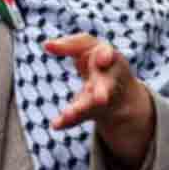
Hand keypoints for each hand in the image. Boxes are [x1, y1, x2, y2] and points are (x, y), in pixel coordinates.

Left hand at [44, 33, 155, 169]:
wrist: (122, 94)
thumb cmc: (100, 63)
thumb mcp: (89, 49)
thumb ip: (71, 45)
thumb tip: (46, 44)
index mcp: (109, 58)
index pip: (108, 54)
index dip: (106, 56)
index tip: (102, 60)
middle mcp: (109, 79)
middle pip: (106, 85)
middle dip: (103, 91)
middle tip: (101, 100)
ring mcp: (102, 98)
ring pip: (92, 104)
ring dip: (81, 109)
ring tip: (67, 115)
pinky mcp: (94, 112)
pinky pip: (80, 117)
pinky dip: (67, 121)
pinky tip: (55, 124)